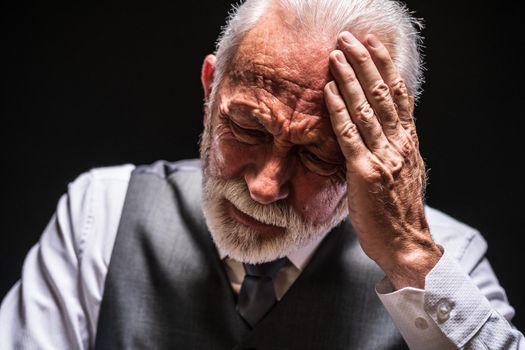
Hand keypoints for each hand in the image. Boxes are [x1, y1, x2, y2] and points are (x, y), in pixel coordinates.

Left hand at [324, 31, 441, 288]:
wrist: (405, 245)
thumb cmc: (398, 211)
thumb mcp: (403, 172)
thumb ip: (394, 147)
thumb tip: (383, 128)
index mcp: (408, 142)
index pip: (398, 96)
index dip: (386, 68)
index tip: (374, 46)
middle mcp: (399, 144)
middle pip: (382, 94)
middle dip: (365, 63)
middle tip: (349, 40)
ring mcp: (383, 157)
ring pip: (366, 109)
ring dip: (350, 79)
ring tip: (336, 56)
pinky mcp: (365, 173)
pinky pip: (349, 136)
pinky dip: (339, 111)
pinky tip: (330, 92)